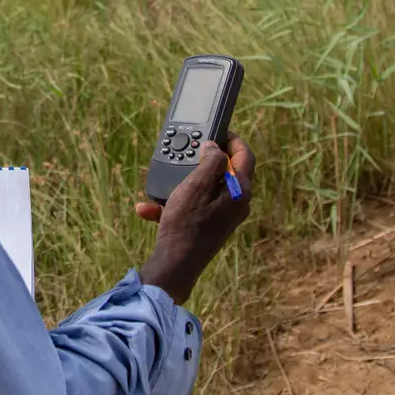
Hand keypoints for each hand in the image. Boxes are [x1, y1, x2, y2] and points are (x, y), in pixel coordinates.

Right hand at [133, 132, 254, 304]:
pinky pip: (192, 206)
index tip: (217, 129)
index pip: (245, 156)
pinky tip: (149, 207)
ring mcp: (223, 216)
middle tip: (186, 151)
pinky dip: (173, 202)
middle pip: (224, 171)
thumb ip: (211, 161)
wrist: (175, 264)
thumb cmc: (187, 223)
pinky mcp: (208, 226)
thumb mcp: (197, 184)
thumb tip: (215, 148)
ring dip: (182, 182)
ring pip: (204, 188)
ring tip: (161, 182)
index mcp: (240, 191)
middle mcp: (236, 203)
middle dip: (201, 160)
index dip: (232, 139)